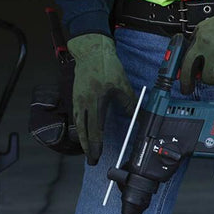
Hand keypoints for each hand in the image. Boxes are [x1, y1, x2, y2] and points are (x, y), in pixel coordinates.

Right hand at [68, 34, 135, 164]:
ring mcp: (77, 100)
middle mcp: (83, 103)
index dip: (96, 145)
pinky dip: (79, 128)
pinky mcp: (75, 97)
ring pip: (78, 125)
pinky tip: (83, 134)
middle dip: (88, 148)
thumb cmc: (107, 67)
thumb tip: (138, 118)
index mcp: (95, 102)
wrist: (91, 52)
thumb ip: (129, 103)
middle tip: (91, 161)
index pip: (95, 129)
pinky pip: (76, 117)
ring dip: (82, 140)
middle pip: (84, 131)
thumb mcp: (122, 84)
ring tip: (87, 151)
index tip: (97, 156)